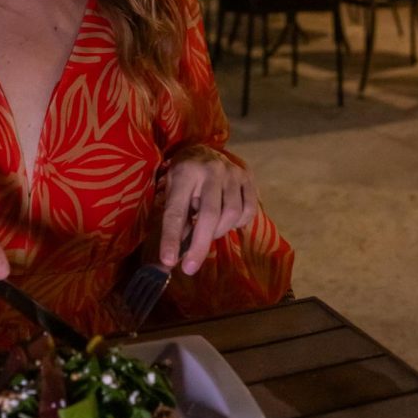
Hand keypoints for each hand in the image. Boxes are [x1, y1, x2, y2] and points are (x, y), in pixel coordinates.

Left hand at [160, 146, 256, 275]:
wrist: (204, 148)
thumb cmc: (184, 176)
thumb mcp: (172, 191)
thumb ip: (177, 219)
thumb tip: (175, 256)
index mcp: (184, 173)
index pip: (177, 210)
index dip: (172, 237)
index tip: (168, 261)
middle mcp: (210, 170)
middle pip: (209, 215)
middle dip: (199, 246)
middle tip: (190, 268)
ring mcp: (232, 172)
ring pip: (231, 214)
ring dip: (219, 231)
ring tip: (208, 230)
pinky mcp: (247, 177)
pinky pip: (249, 210)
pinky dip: (238, 223)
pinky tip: (226, 220)